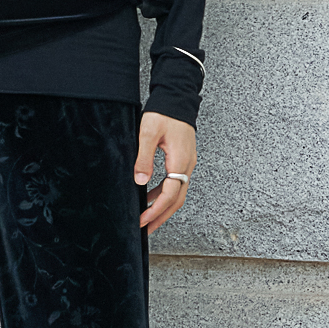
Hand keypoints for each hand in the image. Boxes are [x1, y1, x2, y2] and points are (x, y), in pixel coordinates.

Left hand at [135, 111, 196, 233]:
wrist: (177, 97)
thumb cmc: (164, 112)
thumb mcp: (148, 133)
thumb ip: (144, 158)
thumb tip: (141, 181)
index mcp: (180, 161)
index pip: (170, 195)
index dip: (154, 210)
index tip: (142, 221)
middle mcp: (187, 165)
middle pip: (177, 200)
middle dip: (161, 217)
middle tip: (146, 230)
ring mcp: (187, 163)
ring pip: (177, 193)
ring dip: (162, 207)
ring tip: (147, 218)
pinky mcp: (183, 159)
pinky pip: (176, 183)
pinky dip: (164, 194)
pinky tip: (151, 197)